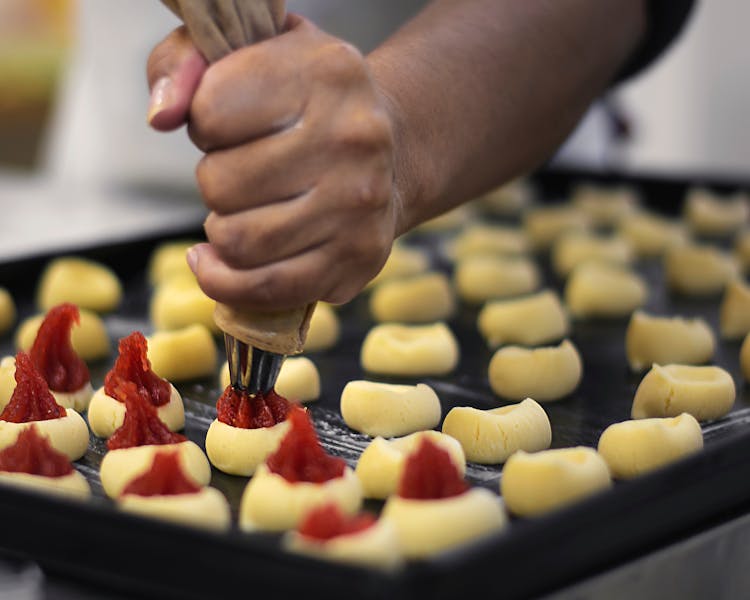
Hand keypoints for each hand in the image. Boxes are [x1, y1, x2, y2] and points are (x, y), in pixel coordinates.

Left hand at [147, 15, 398, 310]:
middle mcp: (354, 139)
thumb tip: (162, 116)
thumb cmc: (306, 100)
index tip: (229, 123)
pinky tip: (218, 262)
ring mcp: (360, 206)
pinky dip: (226, 283)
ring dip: (222, 230)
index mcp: (326, 72)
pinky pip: (265, 290)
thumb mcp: (249, 48)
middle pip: (221, 184)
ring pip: (238, 242)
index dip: (203, 123)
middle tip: (241, 171)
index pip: (210, 112)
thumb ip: (185, 62)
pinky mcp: (358, 258)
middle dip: (214, 181)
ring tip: (242, 210)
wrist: (390, 147)